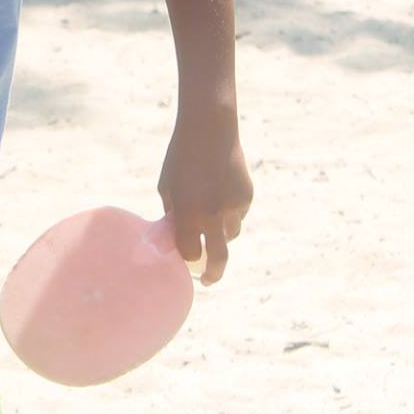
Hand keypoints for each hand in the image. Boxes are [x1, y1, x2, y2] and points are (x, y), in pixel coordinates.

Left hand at [157, 109, 252, 284]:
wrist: (209, 131)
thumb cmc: (181, 160)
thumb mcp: (167, 188)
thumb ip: (174, 216)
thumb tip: (177, 239)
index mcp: (187, 215)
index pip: (190, 253)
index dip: (188, 259)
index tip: (186, 263)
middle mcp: (212, 215)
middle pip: (218, 258)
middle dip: (213, 274)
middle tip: (208, 281)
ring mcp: (232, 207)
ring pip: (230, 234)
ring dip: (221, 233)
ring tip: (211, 211)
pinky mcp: (246, 197)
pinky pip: (239, 215)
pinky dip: (231, 212)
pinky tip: (221, 191)